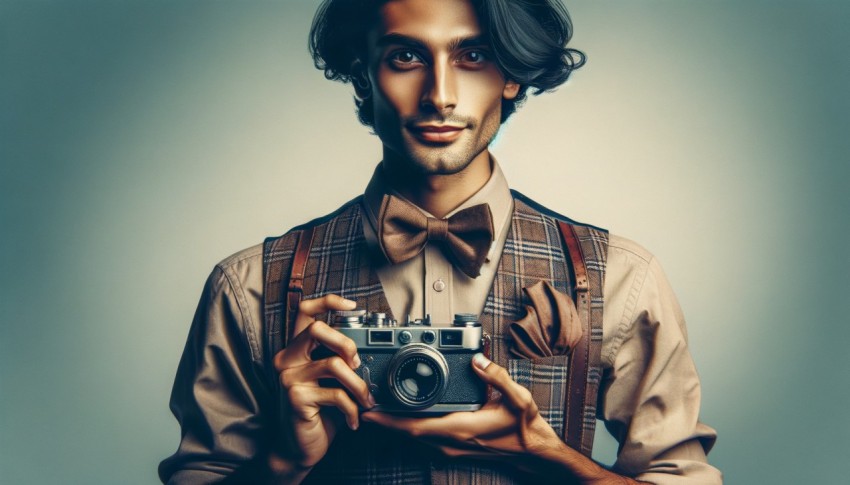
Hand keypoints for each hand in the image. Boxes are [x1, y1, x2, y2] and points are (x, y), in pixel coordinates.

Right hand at [268, 295, 374, 475]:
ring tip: (365, 400)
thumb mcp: (329, 381)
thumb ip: (339, 360)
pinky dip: (352, 409)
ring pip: (334, 364)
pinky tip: (354, 419)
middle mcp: (286, 359)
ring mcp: (288, 377)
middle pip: (318, 329)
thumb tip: (367, 350)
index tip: (352, 306)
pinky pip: (335, 394)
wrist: (298, 448)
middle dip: (347, 344)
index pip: (304, 311)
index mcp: (295, 349)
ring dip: (358, 385)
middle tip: (359, 365)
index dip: (328, 301)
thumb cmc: (318, 412)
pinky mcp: (295, 397)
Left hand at [361, 353, 560, 470]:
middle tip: (363, 402)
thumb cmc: (526, 430)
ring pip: (414, 436)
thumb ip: (497, 377)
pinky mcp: (455, 447)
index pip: (415, 425)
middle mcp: (452, 440)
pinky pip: (424, 437)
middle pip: (407, 432)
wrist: (536, 455)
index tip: (370, 409)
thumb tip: (477, 359)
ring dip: (393, 424)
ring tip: (376, 407)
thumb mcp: (518, 398)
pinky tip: (402, 417)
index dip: (388, 419)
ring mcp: (452, 447)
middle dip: (382, 420)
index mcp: (462, 427)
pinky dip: (408, 427)